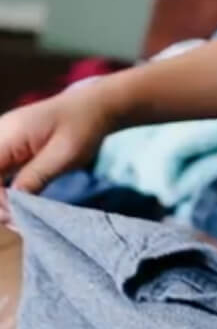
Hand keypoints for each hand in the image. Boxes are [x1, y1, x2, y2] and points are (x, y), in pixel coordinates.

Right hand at [0, 87, 117, 218]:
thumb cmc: (82, 128)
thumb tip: (10, 206)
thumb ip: (34, 179)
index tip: (15, 214)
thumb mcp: (63, 156)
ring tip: (17, 218)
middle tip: (16, 222)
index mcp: (5, 135)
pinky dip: (3, 191)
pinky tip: (18, 206)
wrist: (95, 107)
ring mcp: (1, 142)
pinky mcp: (8, 149)